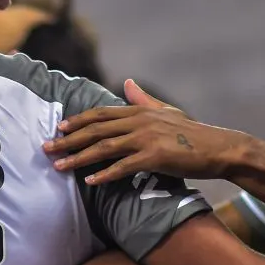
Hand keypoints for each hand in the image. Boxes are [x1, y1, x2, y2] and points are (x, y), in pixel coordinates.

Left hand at [43, 79, 248, 184]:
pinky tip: (90, 181)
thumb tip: (126, 83)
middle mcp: (139, 121)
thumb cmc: (192, 133)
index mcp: (140, 110)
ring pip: (104, 148)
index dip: (78, 120)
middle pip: (96, 129)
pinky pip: (123, 167)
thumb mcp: (166, 111)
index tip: (58, 127)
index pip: (101, 113)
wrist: (218, 148)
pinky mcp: (155, 158)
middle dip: (68, 140)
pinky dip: (105, 174)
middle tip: (47, 148)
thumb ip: (143, 99)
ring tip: (59, 166)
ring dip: (78, 158)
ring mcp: (146, 139)